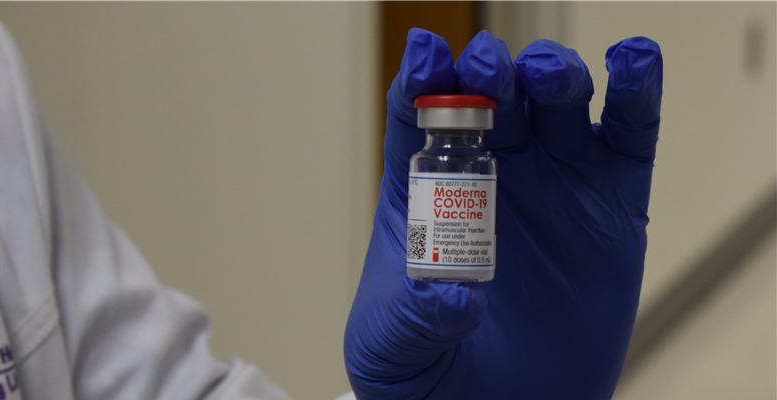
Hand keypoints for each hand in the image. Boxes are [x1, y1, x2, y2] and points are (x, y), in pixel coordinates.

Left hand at [344, 28, 661, 398]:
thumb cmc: (430, 370)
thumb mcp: (394, 350)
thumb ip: (412, 319)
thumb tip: (450, 294)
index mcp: (426, 194)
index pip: (418, 119)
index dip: (422, 81)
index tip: (425, 57)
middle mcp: (490, 175)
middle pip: (489, 98)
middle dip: (487, 73)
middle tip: (486, 70)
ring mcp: (553, 183)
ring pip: (556, 104)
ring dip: (553, 75)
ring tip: (548, 75)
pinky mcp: (611, 206)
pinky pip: (627, 137)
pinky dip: (637, 95)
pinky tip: (635, 62)